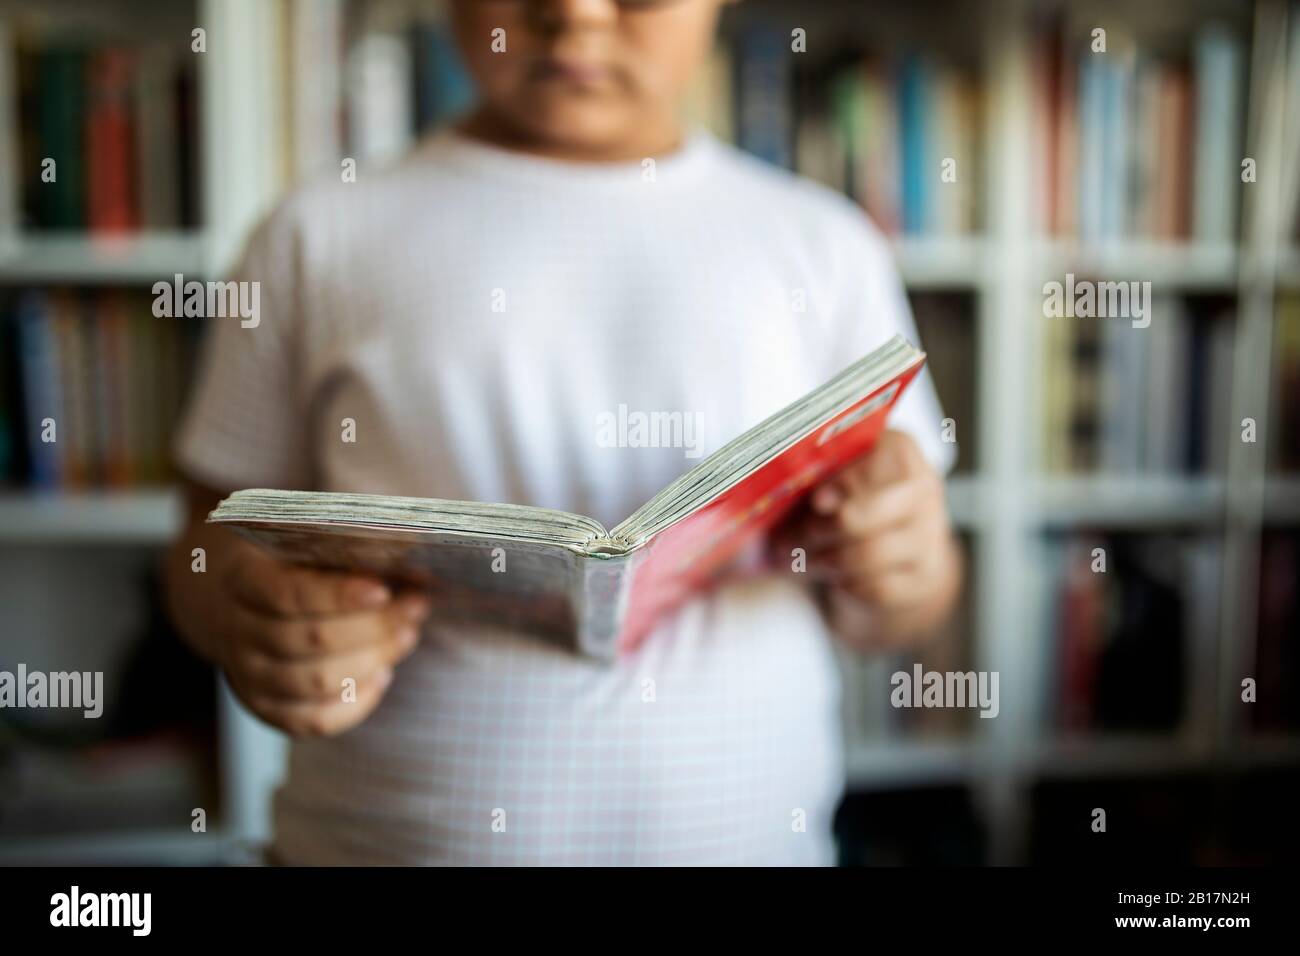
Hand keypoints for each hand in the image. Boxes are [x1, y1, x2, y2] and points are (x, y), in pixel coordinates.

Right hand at [214, 546, 430, 735]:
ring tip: (407, 635)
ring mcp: (248, 676)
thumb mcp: (301, 542)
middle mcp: (238, 632)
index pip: (289, 595)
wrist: (233, 601)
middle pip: (310, 640)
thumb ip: (346, 546)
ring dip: (372, 660)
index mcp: (243, 580)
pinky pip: (313, 721)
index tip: (383, 590)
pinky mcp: (266, 708)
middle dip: (374, 627)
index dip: (339, 596)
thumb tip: (410, 548)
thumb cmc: (284, 564)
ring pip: (316, 683)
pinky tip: (382, 674)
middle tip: (415, 607)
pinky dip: (355, 703)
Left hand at [774, 429, 960, 646]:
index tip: (816, 501)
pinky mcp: (923, 578)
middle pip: (865, 512)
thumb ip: (819, 477)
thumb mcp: (837, 477)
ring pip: (867, 554)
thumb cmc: (854, 502)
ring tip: (794, 562)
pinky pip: (876, 588)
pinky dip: (846, 586)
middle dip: (815, 531)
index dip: (842, 481)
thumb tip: (804, 498)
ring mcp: (928, 535)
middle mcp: (923, 489)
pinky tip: (831, 580)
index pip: (873, 462)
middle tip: (783, 542)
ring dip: (820, 561)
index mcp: (901, 453)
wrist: (900, 554)